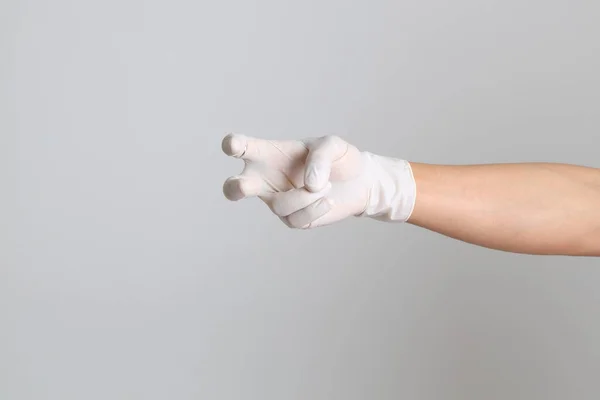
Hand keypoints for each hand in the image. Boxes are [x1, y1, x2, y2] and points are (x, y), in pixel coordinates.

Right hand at [221, 134, 415, 227]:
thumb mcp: (332, 145)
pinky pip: (296, 219)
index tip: (232, 146)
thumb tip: (309, 184)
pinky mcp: (292, 219)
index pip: (242, 148)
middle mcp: (265, 178)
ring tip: (326, 186)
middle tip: (243, 186)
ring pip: (278, 205)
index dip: (233, 146)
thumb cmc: (338, 158)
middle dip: (236, 188)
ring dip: (305, 196)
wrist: (360, 181)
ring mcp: (277, 200)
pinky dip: (315, 209)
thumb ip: (320, 156)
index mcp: (268, 153)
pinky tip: (328, 201)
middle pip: (235, 188)